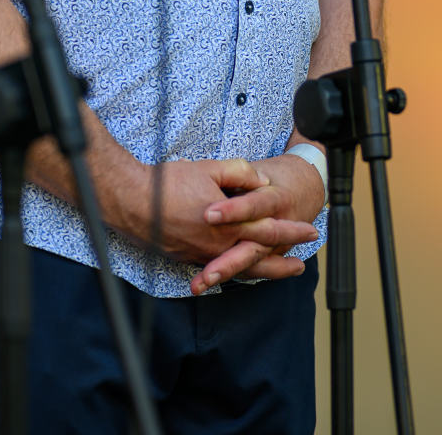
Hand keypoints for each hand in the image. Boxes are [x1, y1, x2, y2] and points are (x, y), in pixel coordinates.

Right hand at [135, 158, 318, 291]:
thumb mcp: (210, 169)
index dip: (292, 231)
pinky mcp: (187, 258)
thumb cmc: (168, 184)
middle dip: (284, 261)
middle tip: (302, 264)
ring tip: (281, 273)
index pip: (269, 230)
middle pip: (259, 258)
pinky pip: (219, 268)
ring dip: (264, 271)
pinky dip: (237, 270)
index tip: (311, 231)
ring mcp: (202, 255)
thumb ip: (241, 173)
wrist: (130, 203)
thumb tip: (262, 181)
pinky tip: (242, 269)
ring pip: (240, 269)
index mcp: (229, 224)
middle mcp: (218, 246)